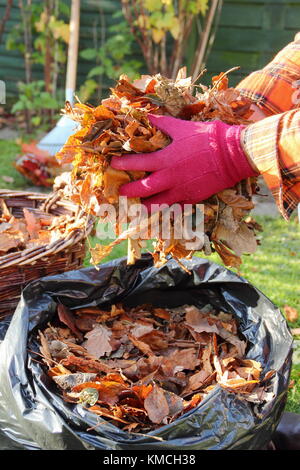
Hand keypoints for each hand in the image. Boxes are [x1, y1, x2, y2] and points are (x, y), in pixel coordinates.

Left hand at [111, 114, 257, 210]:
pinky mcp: (192, 199)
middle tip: (120, 193)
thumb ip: (163, 124)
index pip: (137, 163)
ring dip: (145, 206)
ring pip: (157, 205)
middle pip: (143, 190)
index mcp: (165, 159)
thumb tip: (147, 116)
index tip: (113, 165)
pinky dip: (166, 210)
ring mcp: (181, 191)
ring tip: (138, 206)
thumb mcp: (183, 127)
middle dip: (129, 192)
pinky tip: (161, 211)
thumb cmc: (208, 137)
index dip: (122, 165)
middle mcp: (170, 178)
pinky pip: (175, 209)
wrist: (233, 154)